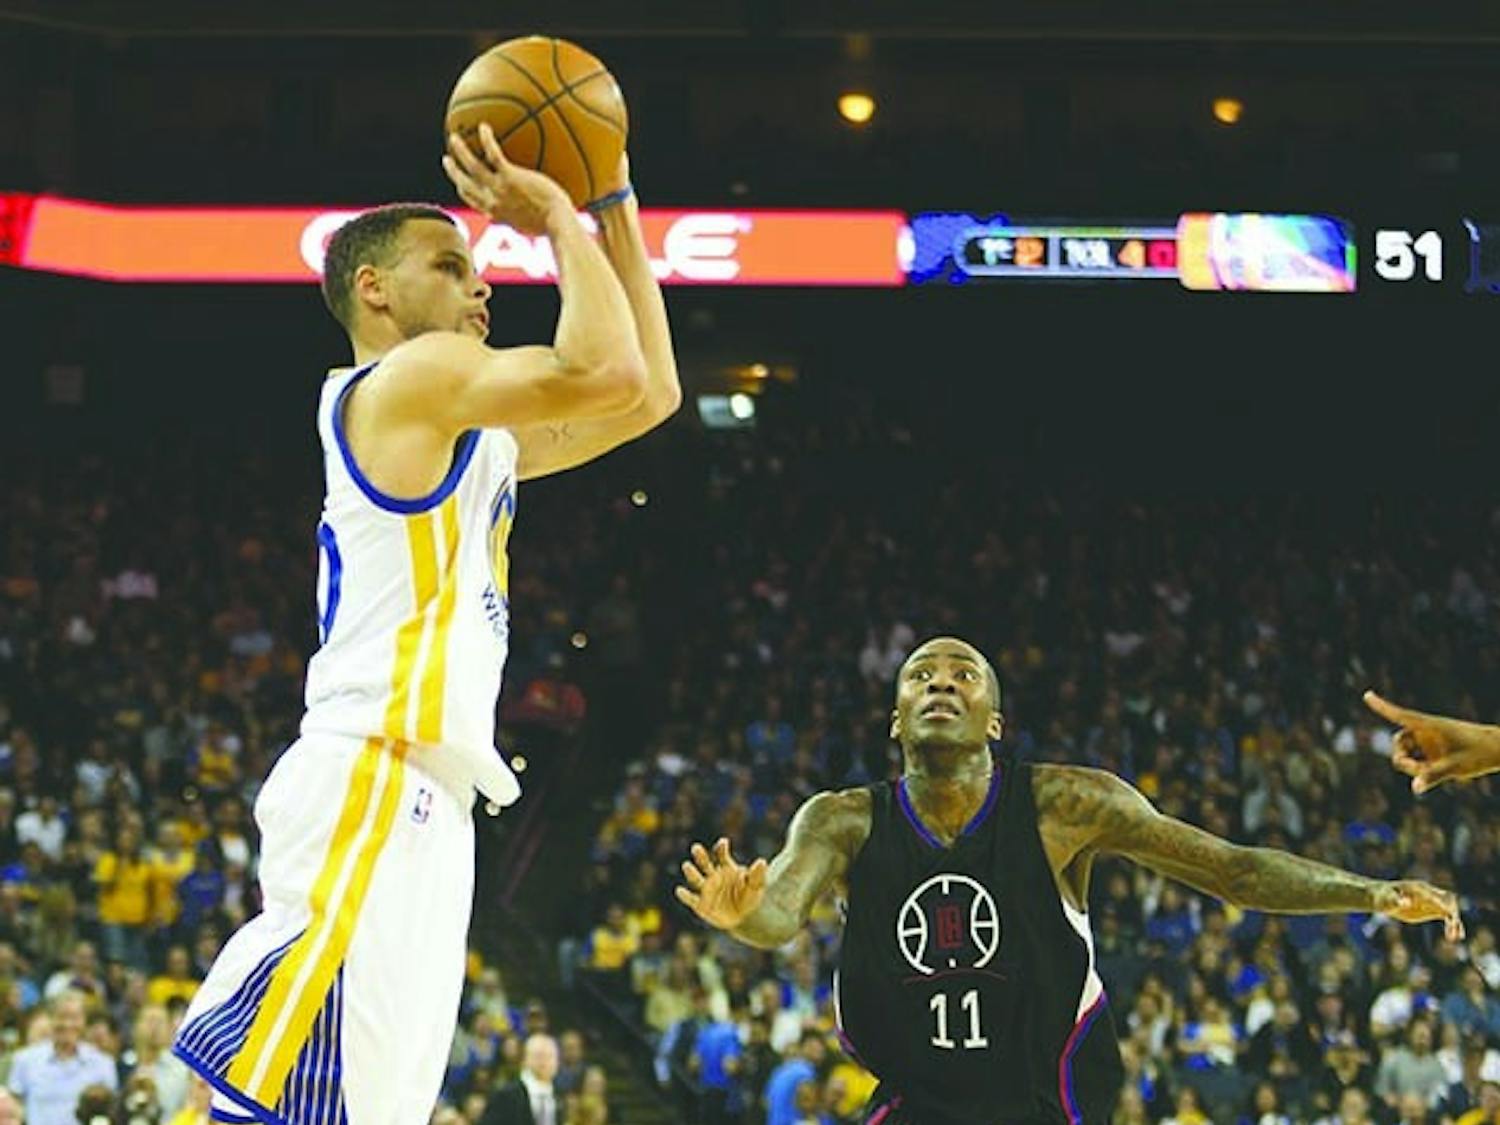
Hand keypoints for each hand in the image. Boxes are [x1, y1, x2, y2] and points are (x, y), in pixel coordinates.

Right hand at [443, 124, 572, 235]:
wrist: (557, 223)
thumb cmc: (550, 226)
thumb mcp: (528, 227)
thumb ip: (519, 221)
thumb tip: (519, 220)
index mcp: (495, 213)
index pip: (473, 201)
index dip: (464, 190)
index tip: (460, 183)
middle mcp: (492, 202)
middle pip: (464, 185)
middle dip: (453, 172)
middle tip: (447, 159)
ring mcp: (499, 189)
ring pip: (472, 167)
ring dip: (460, 152)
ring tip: (454, 137)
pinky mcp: (510, 178)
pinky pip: (493, 155)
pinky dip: (486, 140)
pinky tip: (484, 127)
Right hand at [674, 837, 766, 931]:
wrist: (744, 918)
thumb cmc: (750, 897)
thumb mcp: (756, 886)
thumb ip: (757, 875)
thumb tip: (762, 862)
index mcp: (726, 867)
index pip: (721, 854)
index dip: (721, 848)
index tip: (724, 842)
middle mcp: (713, 876)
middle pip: (704, 862)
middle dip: (699, 855)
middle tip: (696, 847)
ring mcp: (706, 889)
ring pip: (695, 878)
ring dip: (691, 872)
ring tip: (686, 865)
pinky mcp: (701, 904)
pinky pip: (691, 899)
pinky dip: (684, 895)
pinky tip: (680, 890)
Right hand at [1363, 690, 1499, 793]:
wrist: (1499, 750)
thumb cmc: (1479, 753)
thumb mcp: (1456, 766)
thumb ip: (1433, 776)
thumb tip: (1415, 788)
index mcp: (1429, 725)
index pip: (1400, 715)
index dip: (1382, 706)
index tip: (1367, 695)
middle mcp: (1426, 731)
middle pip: (1399, 742)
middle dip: (1403, 759)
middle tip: (1419, 773)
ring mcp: (1429, 741)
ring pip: (1407, 753)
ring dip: (1413, 766)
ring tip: (1432, 775)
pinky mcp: (1434, 750)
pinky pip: (1418, 759)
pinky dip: (1421, 769)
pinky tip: (1435, 774)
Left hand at [1374, 879, 1463, 940]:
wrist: (1382, 898)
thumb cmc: (1382, 897)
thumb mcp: (1386, 899)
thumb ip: (1396, 901)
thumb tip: (1406, 902)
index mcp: (1418, 888)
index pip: (1434, 897)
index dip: (1441, 906)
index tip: (1448, 917)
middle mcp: (1428, 893)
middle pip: (1448, 900)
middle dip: (1452, 913)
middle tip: (1452, 928)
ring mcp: (1431, 901)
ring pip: (1450, 909)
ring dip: (1455, 921)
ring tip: (1456, 936)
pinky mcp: (1432, 909)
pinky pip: (1447, 915)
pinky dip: (1453, 924)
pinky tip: (1457, 936)